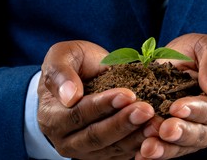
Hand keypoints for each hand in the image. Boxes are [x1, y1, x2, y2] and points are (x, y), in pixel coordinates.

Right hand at [38, 41, 154, 158]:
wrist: (83, 78)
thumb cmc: (73, 65)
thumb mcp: (61, 56)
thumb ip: (60, 72)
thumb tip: (69, 96)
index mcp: (52, 116)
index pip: (77, 115)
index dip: (103, 105)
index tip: (128, 94)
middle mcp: (65, 139)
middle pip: (95, 136)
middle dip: (122, 123)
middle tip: (146, 110)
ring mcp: (84, 150)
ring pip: (111, 149)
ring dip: (135, 137)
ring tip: (155, 123)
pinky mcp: (102, 154)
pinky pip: (120, 154)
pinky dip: (139, 145)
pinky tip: (154, 134)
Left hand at [137, 33, 206, 158]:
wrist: (183, 62)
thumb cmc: (200, 52)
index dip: (197, 110)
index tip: (177, 108)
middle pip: (202, 134)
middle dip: (181, 133)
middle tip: (163, 130)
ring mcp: (197, 132)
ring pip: (184, 146)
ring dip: (166, 148)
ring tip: (147, 148)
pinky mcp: (179, 138)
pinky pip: (170, 148)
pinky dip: (157, 152)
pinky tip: (140, 155)